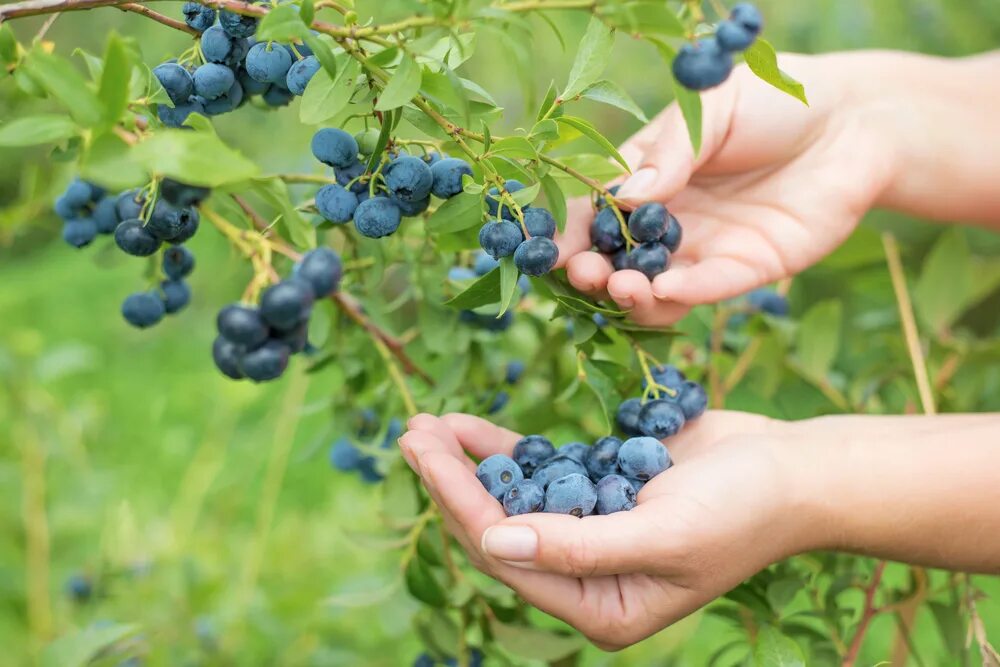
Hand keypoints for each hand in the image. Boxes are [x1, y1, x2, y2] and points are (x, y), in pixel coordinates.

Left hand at [398, 411, 810, 649]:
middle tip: (409, 433)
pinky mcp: (598, 491)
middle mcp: (587, 579)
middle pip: (499, 528)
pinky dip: (503, 451)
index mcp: (601, 609)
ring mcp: (590, 533)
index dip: (461, 503)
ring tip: (425, 426)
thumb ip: (576, 547)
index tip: (424, 452)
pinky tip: (466, 427)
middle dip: (452, 482)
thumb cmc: (743, 510)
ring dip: (468, 464)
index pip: (509, 556)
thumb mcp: (662, 534)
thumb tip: (493, 539)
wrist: (797, 470)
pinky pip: (538, 474)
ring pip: (510, 500)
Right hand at [555, 54, 898, 325]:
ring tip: (621, 287)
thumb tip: (622, 198)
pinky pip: (707, 290)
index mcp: (648, 175)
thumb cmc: (776, 100)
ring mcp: (704, 248)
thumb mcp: (712, 107)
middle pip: (616, 257)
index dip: (566, 232)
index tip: (544, 251)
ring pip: (654, 287)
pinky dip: (683, 295)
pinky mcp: (747, 270)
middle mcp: (669, 220)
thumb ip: (670, 151)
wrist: (855, 120)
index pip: (593, 209)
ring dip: (630, 295)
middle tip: (584, 273)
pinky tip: (666, 291)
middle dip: (592, 272)